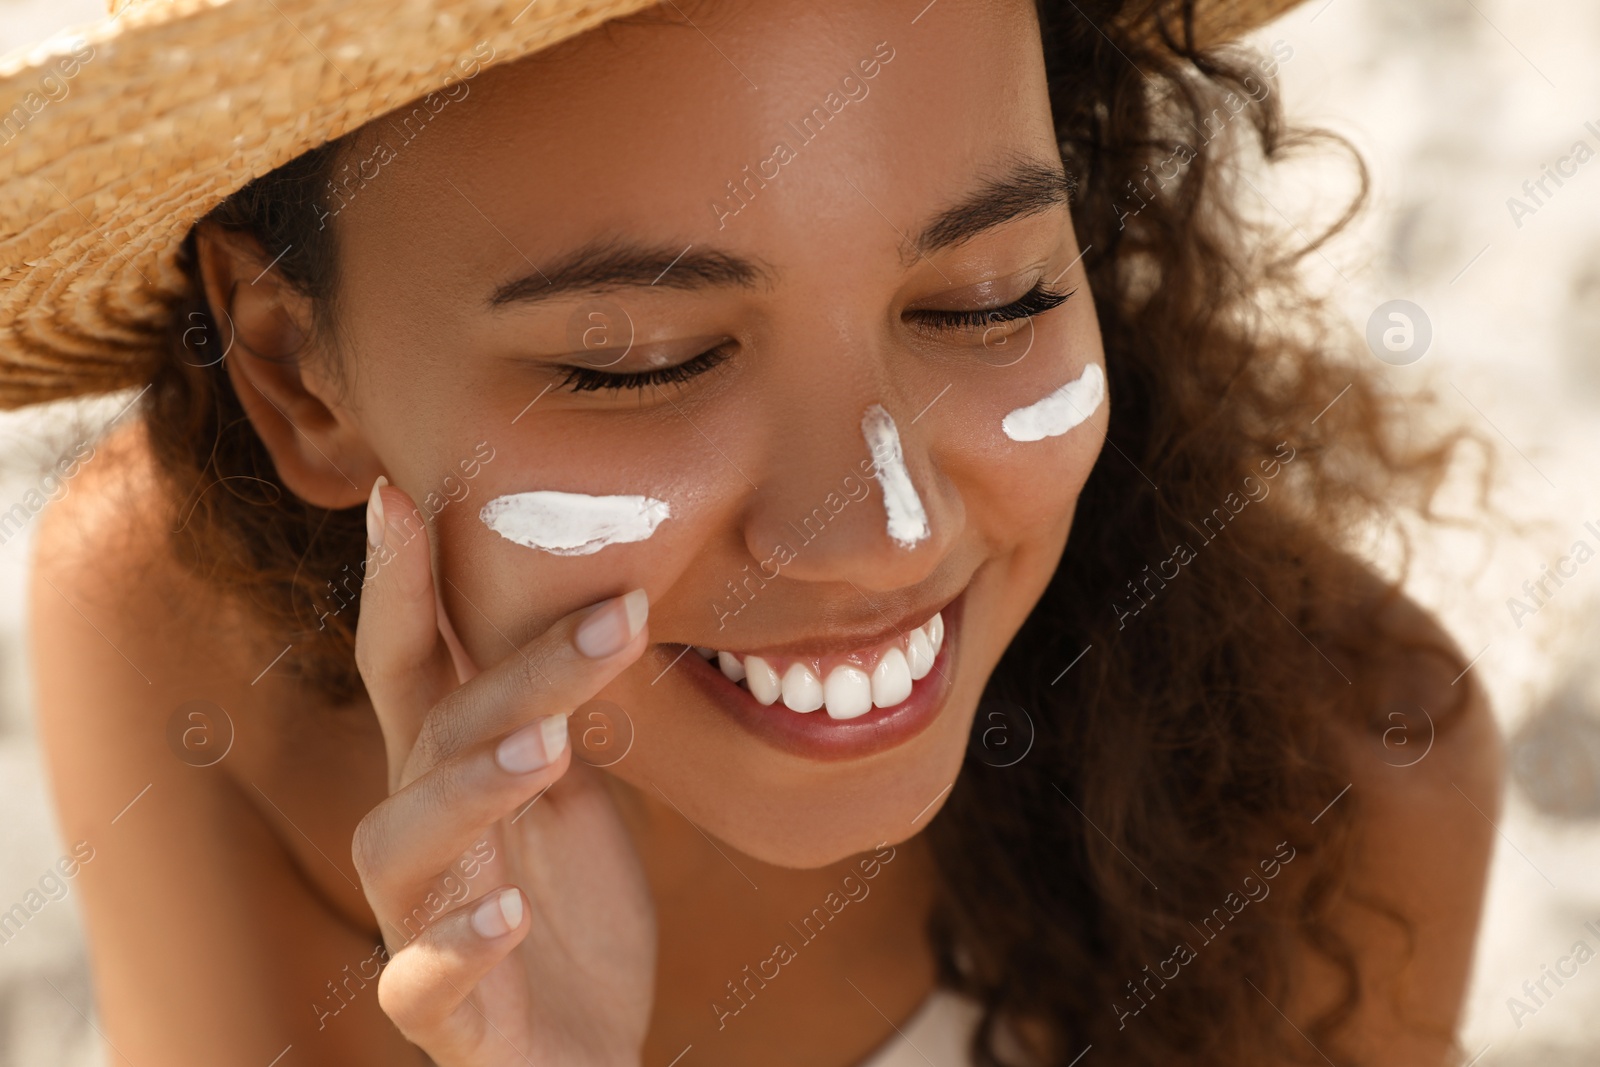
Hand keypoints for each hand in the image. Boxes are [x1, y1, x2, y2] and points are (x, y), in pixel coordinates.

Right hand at [350, 478, 656, 1066]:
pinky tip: (507, 914)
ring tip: (544, 753)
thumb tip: (593, 593)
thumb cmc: (567, 916)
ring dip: (466, 790)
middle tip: (613, 610)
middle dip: (513, 669)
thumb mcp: (572, 798)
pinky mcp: (449, 1014)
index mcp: (457, 776)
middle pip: (435, 733)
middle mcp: (427, 838)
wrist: (577, 1053)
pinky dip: (455, 945)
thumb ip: (553, 712)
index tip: (406, 493)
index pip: (416, 664)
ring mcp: (425, 925)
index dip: (402, 584)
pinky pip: (420, 984)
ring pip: (401, 844)